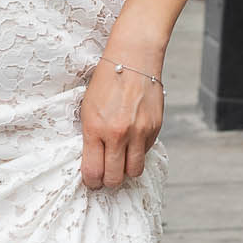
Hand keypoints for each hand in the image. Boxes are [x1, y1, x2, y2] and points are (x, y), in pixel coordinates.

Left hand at [79, 56, 162, 189]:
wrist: (132, 60)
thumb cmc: (105, 84)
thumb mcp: (88, 110)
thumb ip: (91, 138)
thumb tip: (94, 163)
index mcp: (96, 129)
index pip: (93, 172)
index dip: (92, 182)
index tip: (92, 181)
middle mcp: (118, 134)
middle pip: (114, 178)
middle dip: (108, 181)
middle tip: (106, 175)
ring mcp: (139, 132)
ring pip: (134, 171)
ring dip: (126, 171)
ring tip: (121, 162)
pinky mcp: (155, 129)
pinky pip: (146, 153)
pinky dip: (138, 152)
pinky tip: (132, 141)